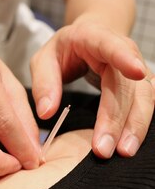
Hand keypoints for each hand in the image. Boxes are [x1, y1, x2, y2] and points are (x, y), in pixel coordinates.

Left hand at [30, 21, 153, 158]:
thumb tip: (46, 113)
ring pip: (143, 97)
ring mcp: (135, 68)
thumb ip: (44, 83)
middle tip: (103, 148)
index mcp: (93, 38)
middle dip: (116, 118)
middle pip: (125, 85)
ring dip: (133, 126)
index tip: (136, 72)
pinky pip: (144, 105)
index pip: (111, 45)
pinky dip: (137, 126)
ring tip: (123, 151)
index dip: (124, 57)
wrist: (90, 36)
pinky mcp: (138, 85)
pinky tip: (128, 144)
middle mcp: (122, 51)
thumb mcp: (44, 60)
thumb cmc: (64, 49)